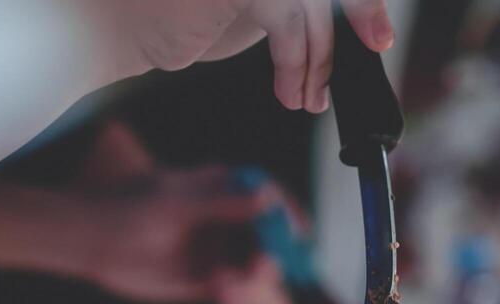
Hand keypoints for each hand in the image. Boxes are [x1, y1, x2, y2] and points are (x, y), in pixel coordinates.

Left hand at [88, 167, 268, 303]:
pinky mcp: (208, 281)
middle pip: (269, 234)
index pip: (268, 195)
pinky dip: (238, 291)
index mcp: (221, 190)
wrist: (90, 243)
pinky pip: (237, 288)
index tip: (295, 229)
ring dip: (258, 274)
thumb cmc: (128, 211)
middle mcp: (226, 220)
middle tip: (270, 262)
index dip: (286, 211)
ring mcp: (219, 250)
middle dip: (277, 249)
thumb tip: (269, 199)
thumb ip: (223, 204)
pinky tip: (223, 290)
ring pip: (256, 263)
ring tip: (242, 278)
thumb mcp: (177, 205)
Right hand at [96, 0, 392, 110]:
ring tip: (309, 97)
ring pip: (311, 1)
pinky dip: (295, 61)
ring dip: (319, 56)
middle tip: (377, 42)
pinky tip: (289, 93)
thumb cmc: (182, 18)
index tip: (376, 27)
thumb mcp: (251, 9)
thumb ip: (293, 6)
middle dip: (361, 5)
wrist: (122, 25)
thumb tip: (351, 21)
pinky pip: (286, 19)